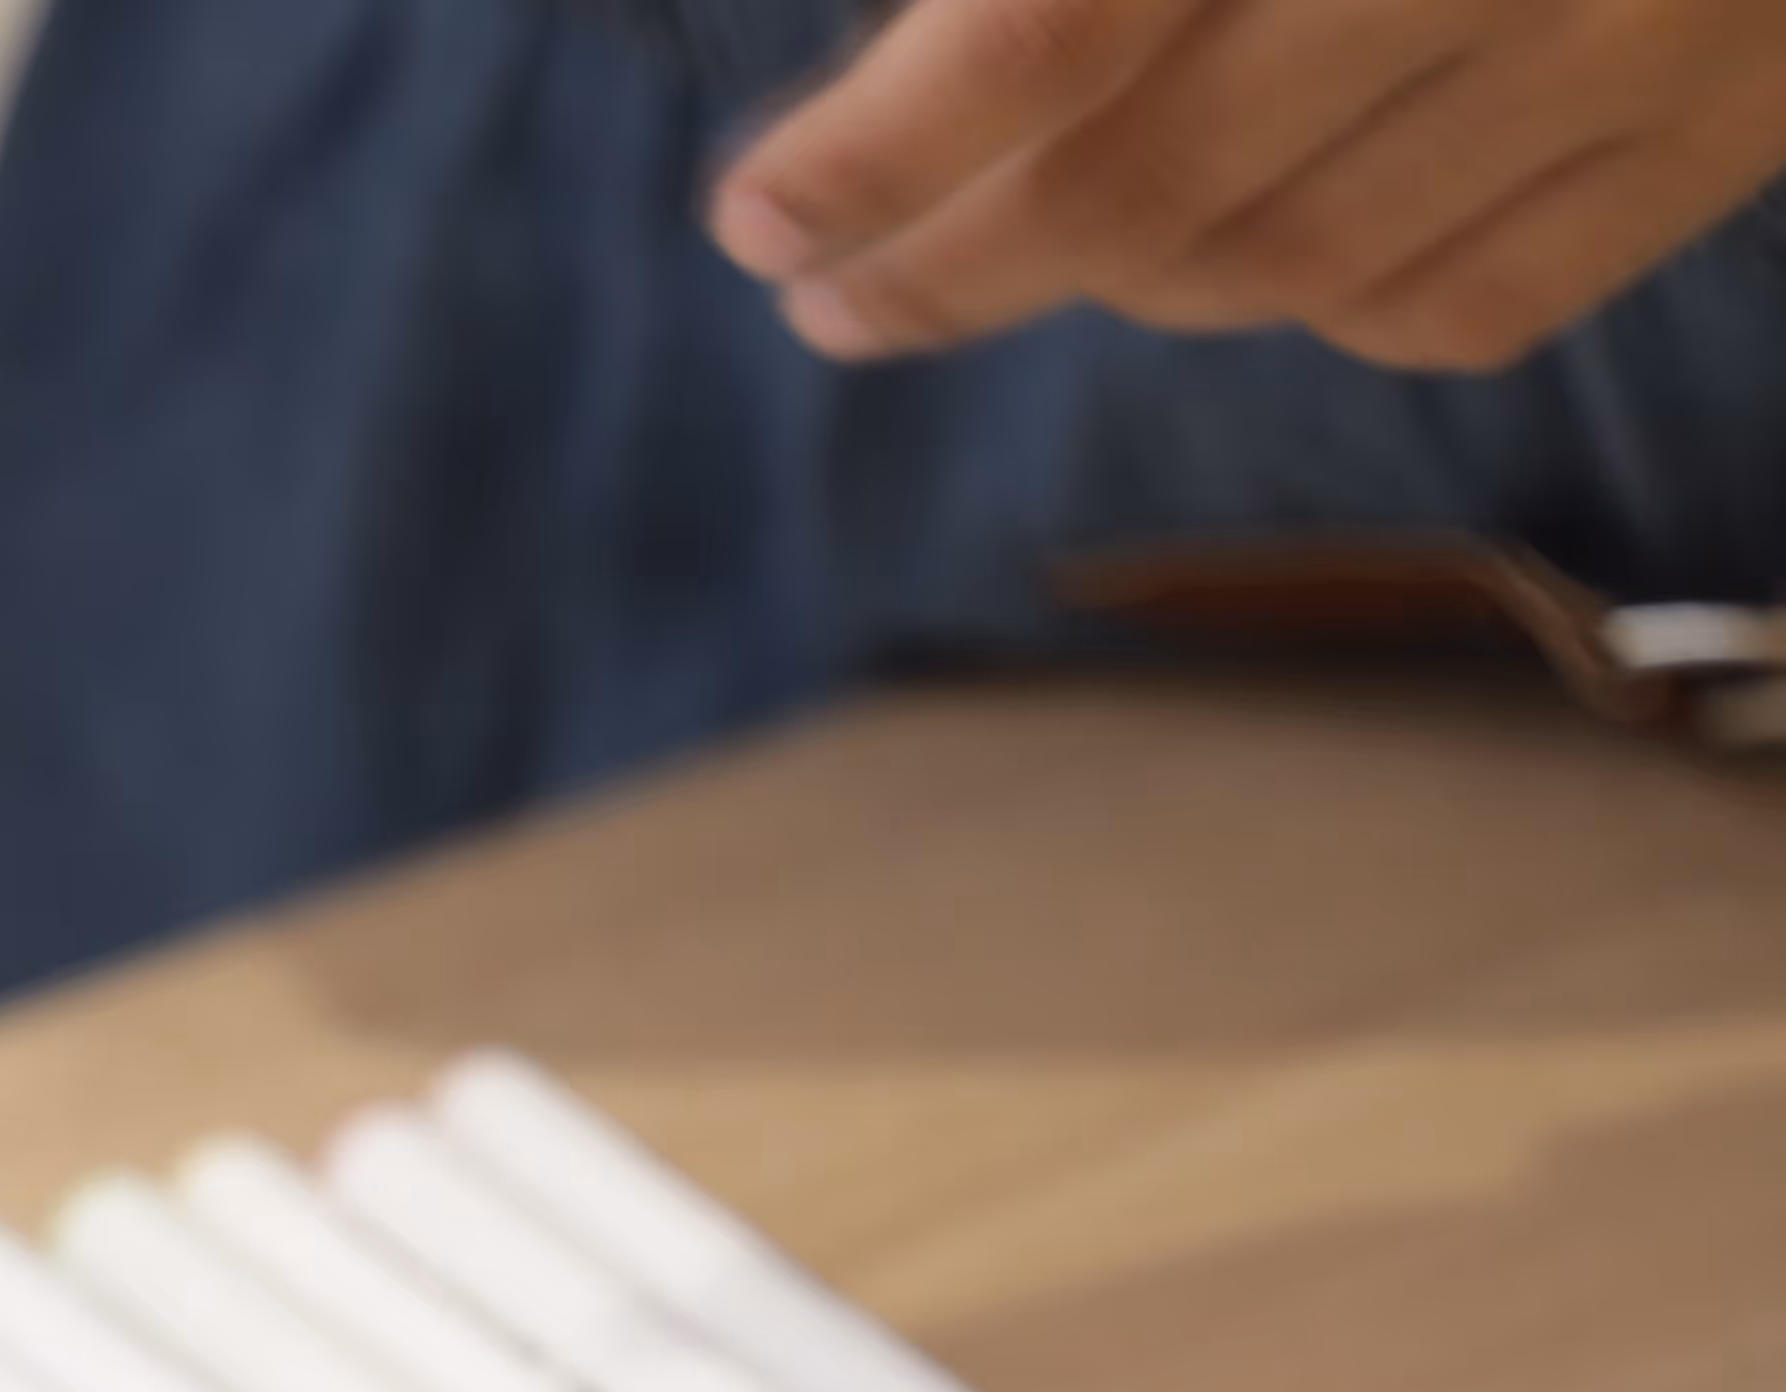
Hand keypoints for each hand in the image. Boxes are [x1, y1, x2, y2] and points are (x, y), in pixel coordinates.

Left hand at [711, 0, 1785, 370]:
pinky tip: (1231, 254)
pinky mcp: (1733, 125)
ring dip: (1109, 286)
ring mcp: (1646, 38)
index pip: (1051, 28)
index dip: (877, 147)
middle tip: (826, 288)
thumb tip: (920, 40)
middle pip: (1144, 191)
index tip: (760, 212)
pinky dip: (1305, 302)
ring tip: (995, 256)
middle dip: (944, 267)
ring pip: (1279, 273)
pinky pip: (1448, 305)